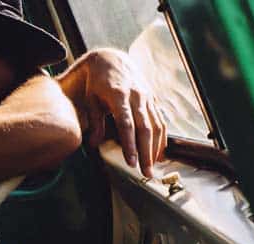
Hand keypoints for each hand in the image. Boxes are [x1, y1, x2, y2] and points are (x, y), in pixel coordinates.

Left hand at [59, 48, 166, 176]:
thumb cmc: (97, 82)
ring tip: (153, 167)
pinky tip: (159, 153)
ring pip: (156, 125)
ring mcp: (147, 97)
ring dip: (156, 148)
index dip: (130, 145)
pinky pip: (160, 120)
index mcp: (119, 95)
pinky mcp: (153, 100)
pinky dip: (162, 138)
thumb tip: (93, 144)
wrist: (111, 59)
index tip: (131, 162)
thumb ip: (95, 122)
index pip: (126, 124)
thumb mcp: (91, 99)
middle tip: (146, 173)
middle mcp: (137, 96)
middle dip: (146, 152)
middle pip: (145, 128)